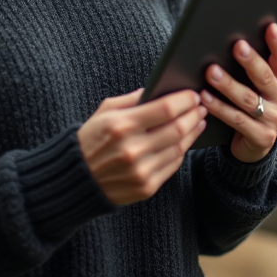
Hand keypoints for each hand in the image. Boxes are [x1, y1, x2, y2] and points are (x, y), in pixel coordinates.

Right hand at [78, 88, 206, 205]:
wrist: (76, 180)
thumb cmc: (90, 140)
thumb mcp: (104, 112)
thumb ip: (132, 99)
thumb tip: (158, 89)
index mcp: (121, 125)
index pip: (165, 109)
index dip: (184, 100)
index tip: (192, 94)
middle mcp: (133, 149)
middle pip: (178, 128)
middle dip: (194, 115)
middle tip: (201, 106)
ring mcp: (141, 171)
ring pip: (179, 148)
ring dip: (193, 132)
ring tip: (198, 121)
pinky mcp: (146, 187)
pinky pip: (173, 166)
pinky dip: (182, 151)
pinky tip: (186, 141)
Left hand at [202, 23, 276, 162]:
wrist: (254, 144)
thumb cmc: (250, 105)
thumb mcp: (257, 86)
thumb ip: (251, 68)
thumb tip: (228, 42)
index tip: (270, 26)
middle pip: (265, 77)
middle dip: (251, 61)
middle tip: (237, 45)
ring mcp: (274, 120)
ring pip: (248, 99)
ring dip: (228, 84)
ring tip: (211, 71)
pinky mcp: (261, 137)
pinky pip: (236, 119)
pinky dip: (219, 107)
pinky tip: (204, 97)